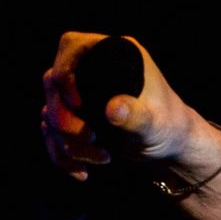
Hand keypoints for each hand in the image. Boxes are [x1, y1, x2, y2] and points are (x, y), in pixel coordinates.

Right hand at [39, 32, 197, 178]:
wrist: (169, 146)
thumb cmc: (170, 126)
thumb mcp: (158, 123)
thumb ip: (137, 117)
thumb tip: (113, 110)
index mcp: (112, 53)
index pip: (71, 46)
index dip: (65, 73)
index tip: (78, 105)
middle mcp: (91, 66)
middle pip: (52, 83)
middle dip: (65, 118)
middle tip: (91, 141)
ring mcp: (78, 92)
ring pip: (50, 111)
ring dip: (66, 142)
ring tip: (102, 159)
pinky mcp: (72, 115)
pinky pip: (51, 133)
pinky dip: (62, 154)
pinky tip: (81, 173)